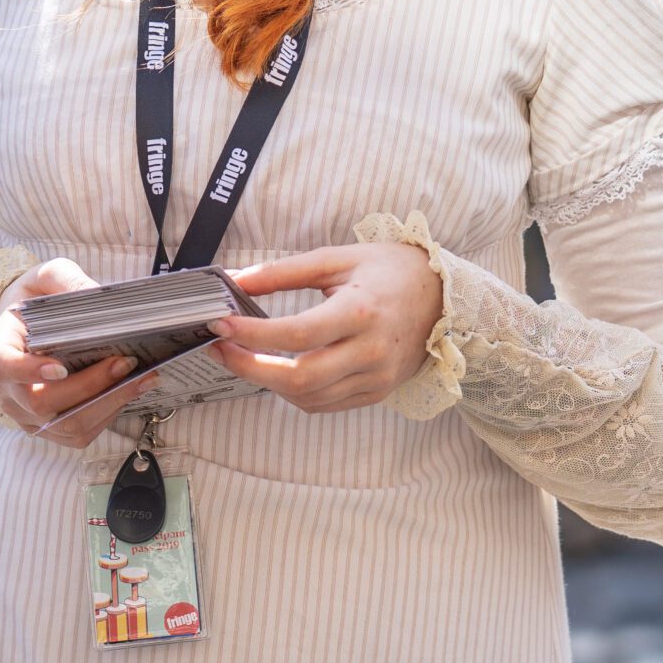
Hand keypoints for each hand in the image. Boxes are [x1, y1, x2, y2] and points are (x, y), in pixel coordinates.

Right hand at [0, 258, 146, 445]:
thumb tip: (96, 295)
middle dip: (90, 386)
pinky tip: (131, 390)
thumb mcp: (47, 276)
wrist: (29, 323)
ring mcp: (27, 414)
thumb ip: (67, 280)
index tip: (61, 367)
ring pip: (66, 425)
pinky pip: (79, 433)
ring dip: (108, 404)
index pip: (3, 367)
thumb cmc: (37, 299)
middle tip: (126, 362)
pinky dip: (109, 414)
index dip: (30, 371)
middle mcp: (9, 390)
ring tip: (142, 378)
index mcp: (0, 349)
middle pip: (43, 403)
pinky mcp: (50, 427)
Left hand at [208, 241, 443, 413]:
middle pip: (298, 378)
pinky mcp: (377, 392)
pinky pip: (325, 404)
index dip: (253, 333)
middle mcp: (371, 351)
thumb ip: (285, 272)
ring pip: (307, 398)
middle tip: (219, 348)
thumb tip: (236, 280)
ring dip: (267, 381)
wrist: (443, 297)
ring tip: (244, 356)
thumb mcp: (338, 258)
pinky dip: (294, 392)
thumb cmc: (390, 271)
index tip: (221, 323)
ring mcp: (376, 378)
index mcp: (361, 312)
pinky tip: (278, 370)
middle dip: (248, 367)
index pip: (296, 334)